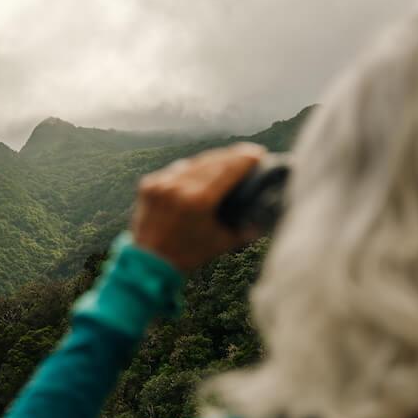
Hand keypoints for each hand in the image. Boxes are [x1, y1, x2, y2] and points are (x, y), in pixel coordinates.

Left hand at [131, 142, 265, 271]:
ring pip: (194, 163)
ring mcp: (161, 184)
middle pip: (213, 161)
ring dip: (212, 161)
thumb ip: (248, 229)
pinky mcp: (149, 184)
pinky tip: (201, 170)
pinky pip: (176, 171)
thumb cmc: (188, 255)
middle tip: (247, 154)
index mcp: (199, 200)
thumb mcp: (223, 242)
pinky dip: (190, 170)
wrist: (148, 263)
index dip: (245, 159)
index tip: (258, 154)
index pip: (228, 169)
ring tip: (226, 161)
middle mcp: (179, 187)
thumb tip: (268, 214)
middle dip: (232, 156)